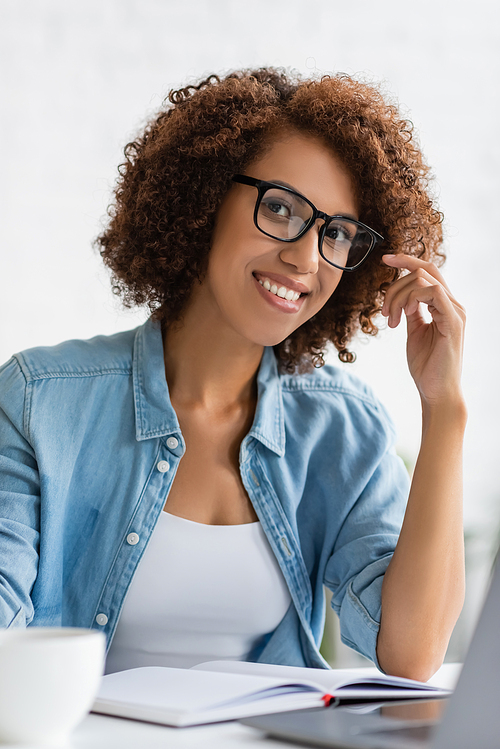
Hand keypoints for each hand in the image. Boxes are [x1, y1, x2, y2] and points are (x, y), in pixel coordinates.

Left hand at [381, 254, 465, 407]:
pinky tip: (403, 317)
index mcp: (444, 306)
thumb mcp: (415, 332)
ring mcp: (455, 311)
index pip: (428, 272)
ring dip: (398, 296)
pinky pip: (433, 293)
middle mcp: (453, 304)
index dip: (407, 261)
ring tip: (390, 320)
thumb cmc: (427, 367)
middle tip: (383, 309)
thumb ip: (412, 312)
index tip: (385, 259)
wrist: (436, 392)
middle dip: (396, 281)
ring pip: (424, 280)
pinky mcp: (454, 321)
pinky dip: (412, 299)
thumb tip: (402, 298)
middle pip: (425, 271)